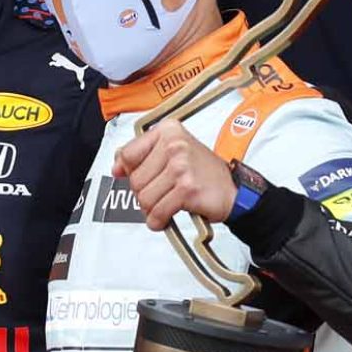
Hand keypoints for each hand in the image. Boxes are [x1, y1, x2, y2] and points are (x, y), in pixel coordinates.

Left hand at [113, 121, 238, 230]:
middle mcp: (174, 144)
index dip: (125, 170)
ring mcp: (181, 166)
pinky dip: (158, 221)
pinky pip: (158, 211)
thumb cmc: (203, 172)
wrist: (234, 191)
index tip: (126, 176)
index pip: (128, 153)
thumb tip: (116, 168)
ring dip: (151, 209)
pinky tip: (166, 218)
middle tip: (160, 194)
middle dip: (143, 194)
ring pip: (144, 198)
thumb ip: (143, 156)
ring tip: (165, 205)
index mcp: (169, 131)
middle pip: (135, 179)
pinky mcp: (187, 188)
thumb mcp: (174, 153)